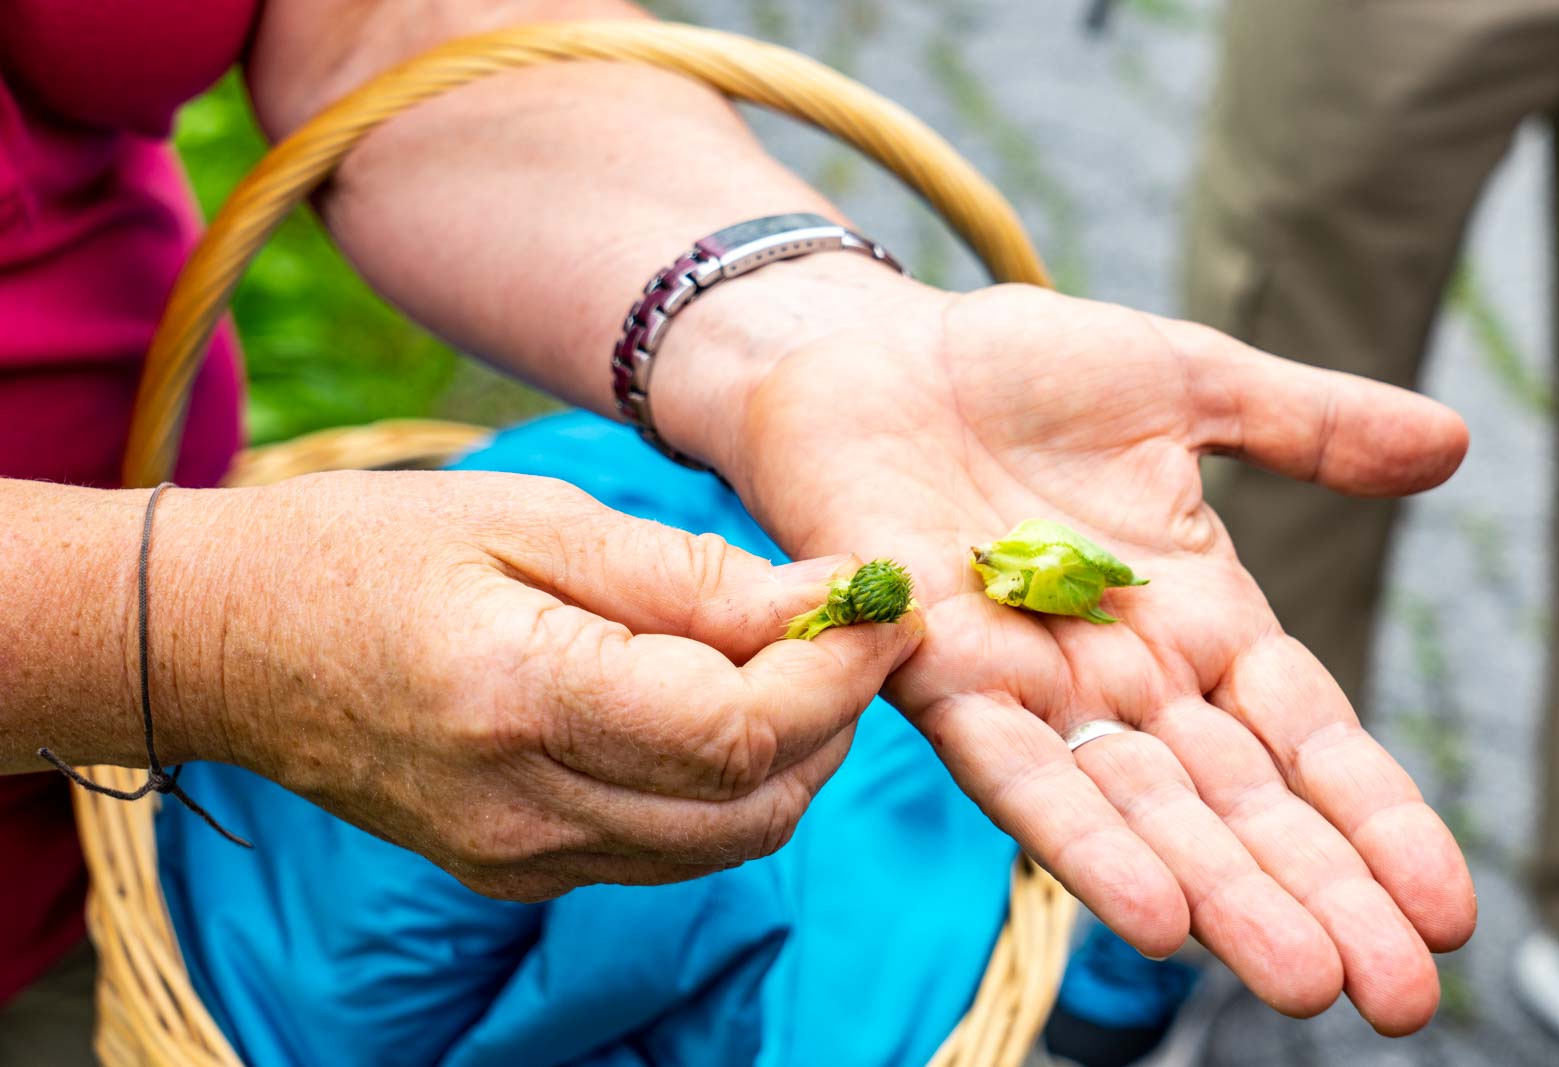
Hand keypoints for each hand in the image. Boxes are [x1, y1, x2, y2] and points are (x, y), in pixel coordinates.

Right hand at [155, 471, 916, 899]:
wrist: (232, 642)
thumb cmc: (372, 548)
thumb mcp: (535, 516)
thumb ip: (688, 575)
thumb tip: (825, 599)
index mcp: (523, 697)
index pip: (742, 729)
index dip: (840, 673)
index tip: (885, 607)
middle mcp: (526, 809)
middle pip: (758, 803)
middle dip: (837, 716)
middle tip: (850, 629)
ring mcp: (519, 859)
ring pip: (729, 841)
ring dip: (793, 757)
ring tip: (789, 661)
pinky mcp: (516, 873)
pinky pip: (670, 847)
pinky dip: (726, 787)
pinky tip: (714, 708)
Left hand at [661, 272, 1474, 1034]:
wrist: (871, 351)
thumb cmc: (1017, 369)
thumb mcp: (1186, 385)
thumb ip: (1308, 426)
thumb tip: (1456, 443)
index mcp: (1193, 617)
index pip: (1303, 738)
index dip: (1373, 819)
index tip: (1445, 911)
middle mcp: (1122, 673)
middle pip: (1236, 802)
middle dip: (1318, 893)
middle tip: (1397, 998)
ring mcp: (1033, 683)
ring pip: (1142, 810)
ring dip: (1219, 894)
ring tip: (1298, 979)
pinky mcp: (939, 673)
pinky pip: (1017, 770)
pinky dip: (1083, 840)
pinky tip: (1153, 914)